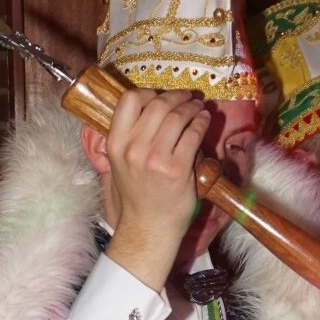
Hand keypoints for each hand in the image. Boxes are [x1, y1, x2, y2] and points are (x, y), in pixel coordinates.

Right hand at [105, 90, 210, 289]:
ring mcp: (155, 159)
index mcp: (116, 143)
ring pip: (177, 116)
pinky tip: (204, 120)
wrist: (148, 227)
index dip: (148, 92)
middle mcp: (133, 148)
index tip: (160, 96)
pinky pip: (193, 134)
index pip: (129, 100)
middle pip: (157, 104)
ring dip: (192, 107)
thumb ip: (129, 135)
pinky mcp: (177, 169)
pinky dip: (201, 122)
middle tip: (186, 98)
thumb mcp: (120, 162)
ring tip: (197, 108)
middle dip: (177, 97)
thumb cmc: (136, 193)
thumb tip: (150, 106)